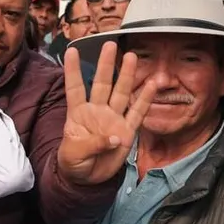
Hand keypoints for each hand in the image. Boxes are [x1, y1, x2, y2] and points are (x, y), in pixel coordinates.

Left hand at [57, 43, 154, 184]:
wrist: (86, 179)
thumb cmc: (73, 163)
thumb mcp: (73, 155)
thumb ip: (92, 144)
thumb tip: (115, 137)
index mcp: (78, 114)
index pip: (75, 88)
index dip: (73, 70)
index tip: (70, 51)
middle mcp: (97, 111)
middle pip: (102, 84)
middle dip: (106, 65)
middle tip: (110, 44)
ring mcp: (113, 119)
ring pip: (121, 93)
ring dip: (127, 76)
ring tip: (131, 57)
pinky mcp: (128, 131)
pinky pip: (138, 113)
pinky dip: (145, 99)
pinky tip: (152, 84)